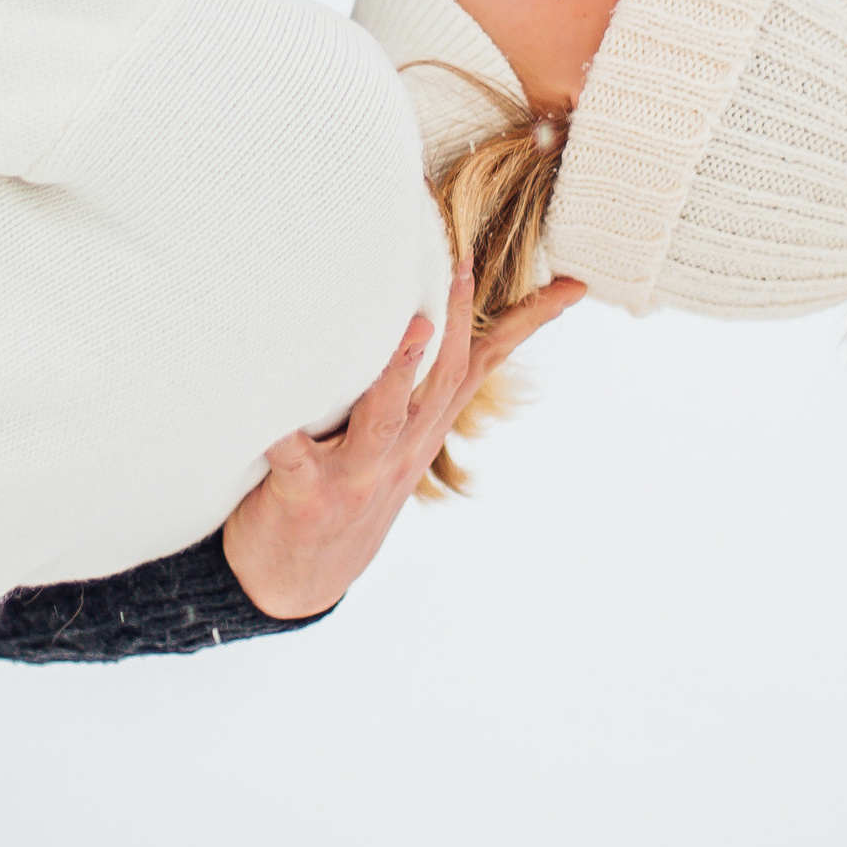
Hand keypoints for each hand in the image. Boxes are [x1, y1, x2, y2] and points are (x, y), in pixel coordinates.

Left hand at [221, 258, 586, 622]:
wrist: (297, 581)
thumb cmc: (338, 486)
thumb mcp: (389, 439)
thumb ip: (405, 384)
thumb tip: (419, 315)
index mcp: (422, 428)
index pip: (483, 365)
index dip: (526, 324)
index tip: (572, 286)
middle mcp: (400, 447)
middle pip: (442, 378)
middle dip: (455, 320)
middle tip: (462, 265)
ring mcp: (356, 473)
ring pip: (385, 418)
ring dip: (399, 373)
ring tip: (412, 327)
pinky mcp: (306, 495)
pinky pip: (293, 459)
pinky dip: (282, 435)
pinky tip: (274, 414)